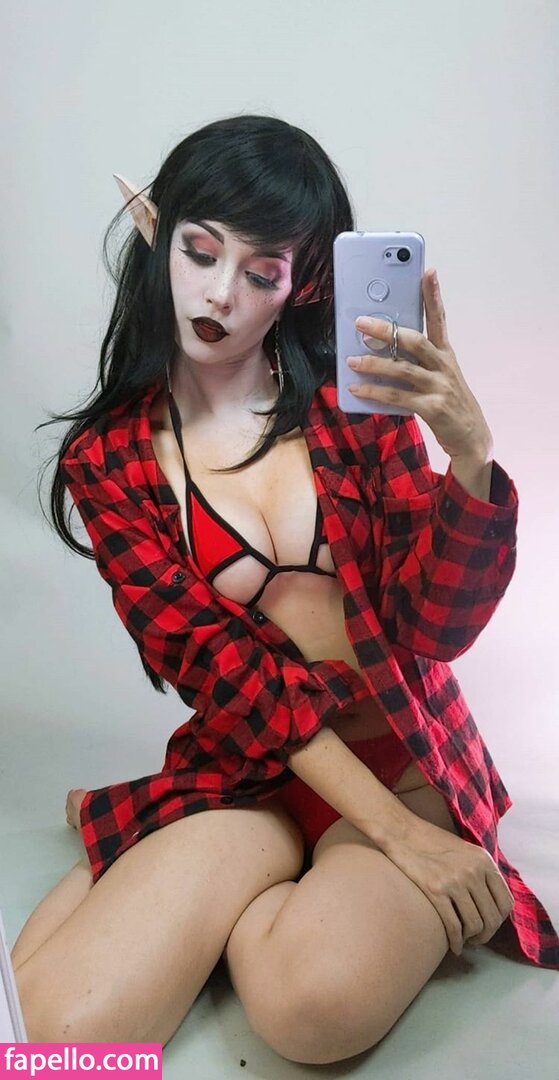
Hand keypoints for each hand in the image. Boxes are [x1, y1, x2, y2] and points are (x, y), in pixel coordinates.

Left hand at [346, 270, 493, 460]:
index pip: (439, 319)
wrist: (471, 437)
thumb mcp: (439, 376)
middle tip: (361, 323)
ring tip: (351, 361)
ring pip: (403, 369)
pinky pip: (398, 397)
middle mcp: (443, 366)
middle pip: (414, 340)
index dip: (433, 295)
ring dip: (374, 364)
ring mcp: (439, 387)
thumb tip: (381, 348)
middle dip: (386, 331)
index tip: (428, 272)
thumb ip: (417, 361)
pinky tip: (357, 390)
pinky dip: (375, 393)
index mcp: (445, 354)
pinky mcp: (432, 408)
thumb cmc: (449, 402)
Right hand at [383, 814, 514, 955]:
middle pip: (492, 917)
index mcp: (484, 861)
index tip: (489, 925)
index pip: (505, 902)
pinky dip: (456, 941)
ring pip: (475, 925)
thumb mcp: (466, 852)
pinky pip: (454, 926)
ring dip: (471, 939)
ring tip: (464, 940)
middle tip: (476, 939)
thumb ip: (482, 872)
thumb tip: (494, 901)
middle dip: (485, 934)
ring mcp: (455, 881)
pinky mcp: (436, 890)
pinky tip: (453, 945)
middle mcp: (473, 871)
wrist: (403, 833)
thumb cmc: (433, 844)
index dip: (499, 920)